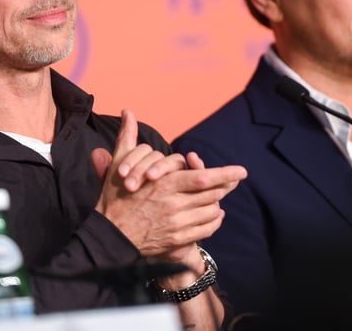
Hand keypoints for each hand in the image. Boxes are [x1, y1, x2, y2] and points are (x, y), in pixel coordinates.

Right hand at [93, 110, 246, 260]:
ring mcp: (177, 224)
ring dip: (218, 203)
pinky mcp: (178, 239)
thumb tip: (127, 111)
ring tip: (220, 196)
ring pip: (211, 211)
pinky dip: (214, 221)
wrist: (109, 236)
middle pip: (212, 194)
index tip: (241, 171)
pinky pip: (206, 230)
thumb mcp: (119, 166)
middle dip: (226, 186)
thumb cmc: (114, 198)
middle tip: (235, 180)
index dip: (226, 174)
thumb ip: (127, 138)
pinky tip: (213, 214)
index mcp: (164, 185)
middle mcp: (174, 204)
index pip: (203, 178)